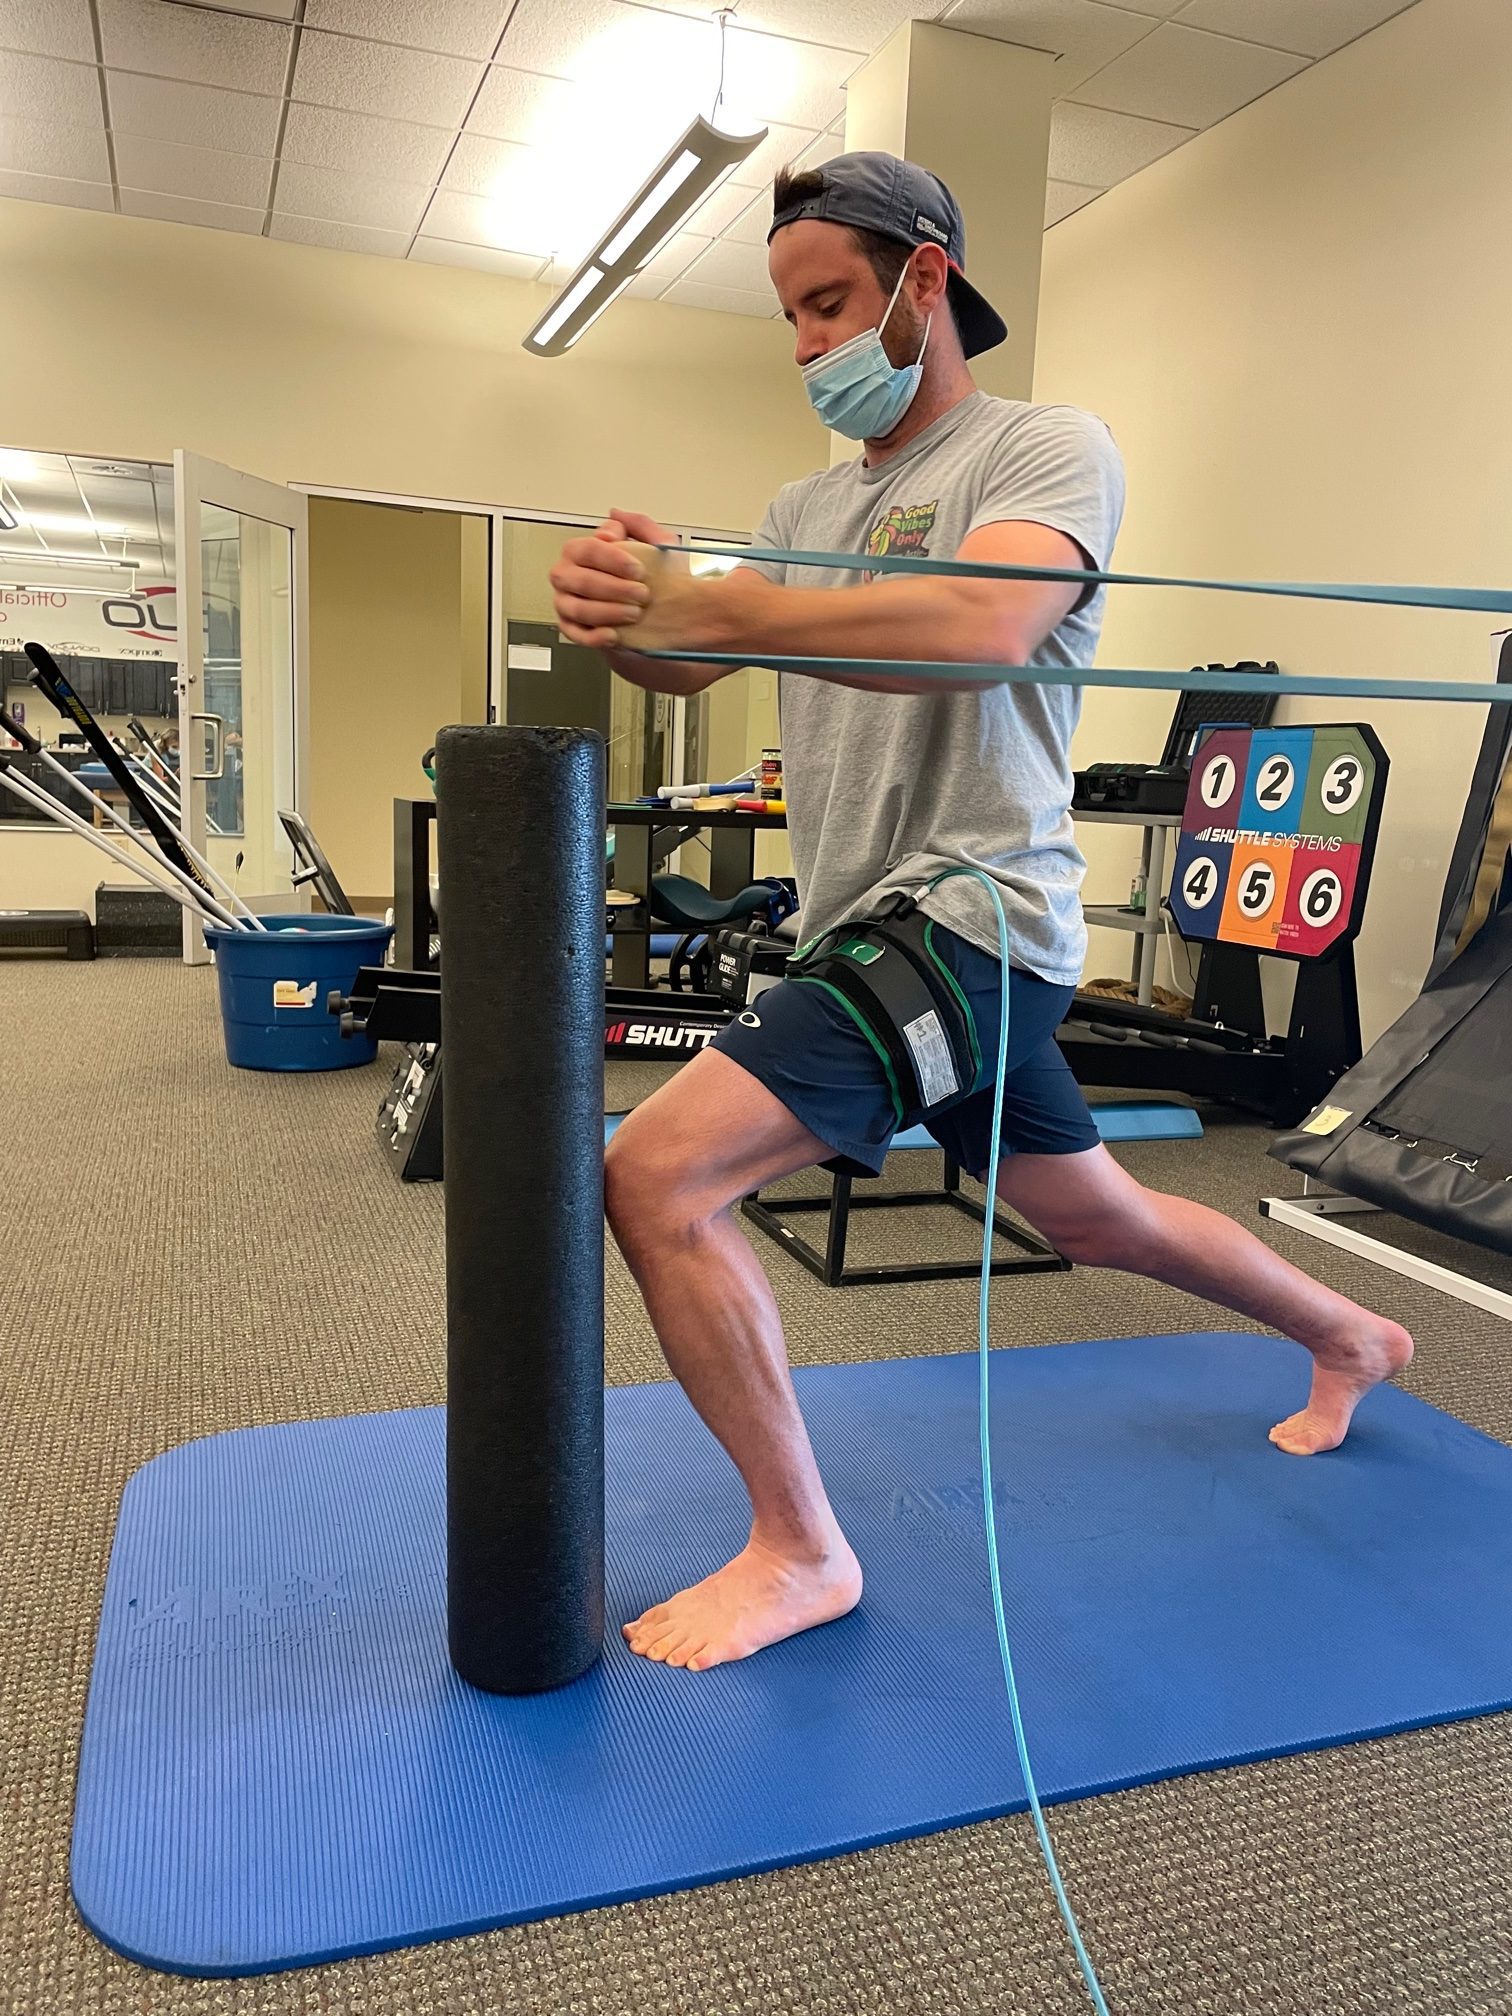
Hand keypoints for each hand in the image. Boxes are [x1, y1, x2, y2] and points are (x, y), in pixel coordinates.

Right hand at [549, 508, 678, 649]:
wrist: (654, 615)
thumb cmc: (650, 579)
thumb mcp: (656, 547)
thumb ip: (639, 525)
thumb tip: (616, 514)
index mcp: (581, 551)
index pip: (588, 549)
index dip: (614, 559)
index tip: (639, 570)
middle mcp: (568, 574)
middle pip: (581, 580)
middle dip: (615, 589)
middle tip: (642, 594)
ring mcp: (566, 602)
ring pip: (578, 608)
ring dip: (609, 612)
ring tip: (634, 614)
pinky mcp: (571, 628)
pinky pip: (575, 634)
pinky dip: (595, 636)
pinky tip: (614, 634)